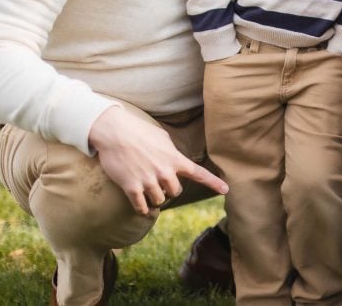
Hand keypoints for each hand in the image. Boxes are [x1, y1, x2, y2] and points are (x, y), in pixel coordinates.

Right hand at [88, 106, 228, 214]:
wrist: (115, 132)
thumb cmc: (138, 132)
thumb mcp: (162, 138)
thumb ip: (172, 153)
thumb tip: (176, 162)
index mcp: (174, 159)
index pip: (198, 174)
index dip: (213, 183)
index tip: (226, 190)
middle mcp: (164, 172)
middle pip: (175, 192)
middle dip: (168, 189)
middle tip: (158, 182)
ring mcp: (148, 180)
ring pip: (159, 201)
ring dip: (154, 198)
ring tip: (147, 189)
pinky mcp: (132, 187)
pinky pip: (141, 207)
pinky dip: (142, 209)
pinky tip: (140, 205)